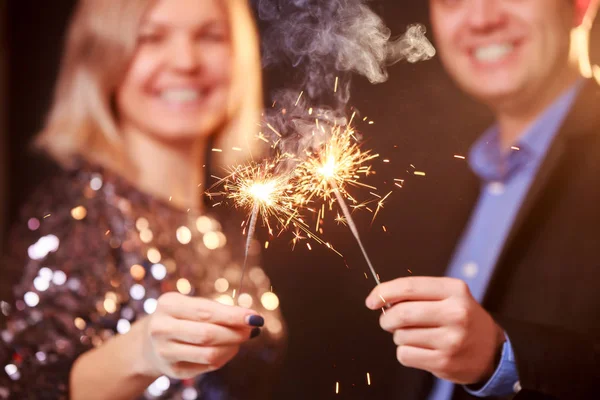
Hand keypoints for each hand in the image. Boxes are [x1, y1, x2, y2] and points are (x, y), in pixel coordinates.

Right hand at [137, 292, 263, 378]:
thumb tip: (249, 319)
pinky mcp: (173, 370)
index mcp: (168, 305)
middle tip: (253, 329)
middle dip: (236, 333)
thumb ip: (217, 310)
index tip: (255, 317)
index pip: (206, 312)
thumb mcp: (192, 305)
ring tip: (242, 339)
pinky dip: (225, 357)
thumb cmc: (181, 317)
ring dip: (233, 347)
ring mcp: (165, 352)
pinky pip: (208, 366)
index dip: (233, 316)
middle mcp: (161, 328)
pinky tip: (230, 348)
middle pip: (208, 334)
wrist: (149, 342)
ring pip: (209, 354)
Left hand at [366, 277, 504, 384]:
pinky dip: (405, 352)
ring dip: (399, 336)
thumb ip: (418, 293)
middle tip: (388, 321)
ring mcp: (451, 340)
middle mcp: (455, 313)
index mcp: (454, 290)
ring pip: (401, 336)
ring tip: (416, 335)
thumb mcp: (449, 295)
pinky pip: (405, 355)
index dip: (384, 292)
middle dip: (387, 318)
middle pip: (402, 313)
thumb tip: (381, 298)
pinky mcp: (444, 362)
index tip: (372, 300)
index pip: (409, 286)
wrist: (491, 351)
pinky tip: (420, 349)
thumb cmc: (462, 319)